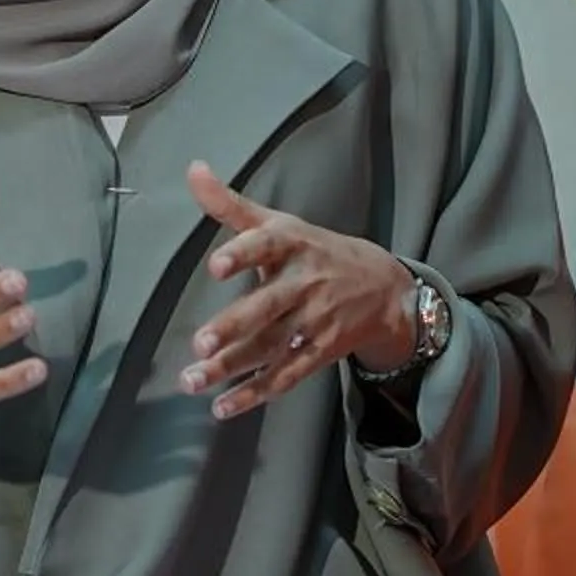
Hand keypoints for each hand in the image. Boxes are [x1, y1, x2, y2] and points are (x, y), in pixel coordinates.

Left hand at [180, 163, 416, 418]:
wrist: (384, 287)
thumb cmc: (315, 250)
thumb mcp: (279, 223)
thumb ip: (230, 204)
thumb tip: (192, 169)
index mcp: (292, 244)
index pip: (267, 245)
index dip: (243, 255)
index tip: (216, 266)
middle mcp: (303, 282)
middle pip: (267, 306)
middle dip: (234, 326)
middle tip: (200, 343)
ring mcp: (313, 321)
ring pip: (270, 347)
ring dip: (231, 366)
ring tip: (192, 380)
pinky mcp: (319, 352)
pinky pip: (285, 376)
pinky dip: (254, 393)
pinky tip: (222, 406)